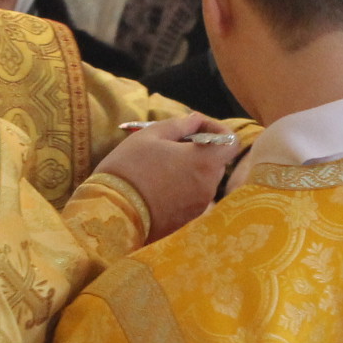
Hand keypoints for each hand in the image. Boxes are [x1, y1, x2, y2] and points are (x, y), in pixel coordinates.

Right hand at [94, 115, 237, 242]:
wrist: (111, 211)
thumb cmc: (129, 166)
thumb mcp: (151, 135)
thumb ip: (180, 124)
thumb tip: (196, 120)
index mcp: (205, 161)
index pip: (231, 142)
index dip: (217, 130)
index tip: (195, 128)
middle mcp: (209, 186)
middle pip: (216, 162)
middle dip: (200, 150)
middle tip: (172, 144)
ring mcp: (199, 207)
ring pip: (203, 180)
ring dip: (189, 169)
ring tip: (160, 165)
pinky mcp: (186, 221)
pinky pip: (191, 198)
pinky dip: (182, 188)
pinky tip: (157, 185)